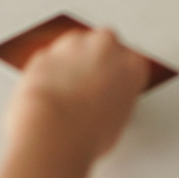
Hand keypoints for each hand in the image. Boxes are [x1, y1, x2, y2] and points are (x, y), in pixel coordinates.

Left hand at [0, 27, 148, 177]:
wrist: (53, 132)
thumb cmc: (87, 132)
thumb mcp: (120, 120)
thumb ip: (117, 100)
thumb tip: (106, 106)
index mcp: (132, 64)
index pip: (131, 65)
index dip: (118, 80)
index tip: (111, 91)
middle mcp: (106, 47)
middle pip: (104, 46)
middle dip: (95, 63)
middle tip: (89, 92)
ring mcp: (74, 45)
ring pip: (74, 48)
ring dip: (71, 65)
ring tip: (66, 98)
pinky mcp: (46, 51)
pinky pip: (49, 61)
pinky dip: (48, 73)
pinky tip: (49, 96)